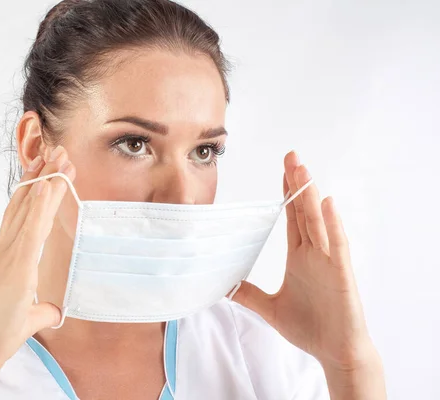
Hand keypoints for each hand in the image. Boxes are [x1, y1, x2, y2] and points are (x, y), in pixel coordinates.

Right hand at [0, 146, 75, 397]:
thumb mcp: (26, 318)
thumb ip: (41, 310)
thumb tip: (53, 310)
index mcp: (6, 260)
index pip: (23, 218)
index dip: (36, 193)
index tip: (48, 172)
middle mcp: (5, 252)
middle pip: (26, 205)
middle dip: (42, 177)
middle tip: (57, 151)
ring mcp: (7, 257)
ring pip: (29, 210)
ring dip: (45, 181)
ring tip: (59, 156)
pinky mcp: (14, 268)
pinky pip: (31, 230)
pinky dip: (40, 206)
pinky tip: (49, 185)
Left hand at [232, 151, 385, 398]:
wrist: (335, 351)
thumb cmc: (309, 327)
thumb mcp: (269, 308)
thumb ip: (248, 294)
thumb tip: (224, 285)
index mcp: (300, 257)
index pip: (293, 218)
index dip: (287, 194)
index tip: (283, 171)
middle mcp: (315, 253)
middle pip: (304, 212)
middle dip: (297, 184)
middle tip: (291, 156)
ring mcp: (329, 261)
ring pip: (318, 222)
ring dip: (310, 195)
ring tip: (302, 170)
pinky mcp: (340, 274)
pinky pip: (337, 245)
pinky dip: (332, 224)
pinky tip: (327, 203)